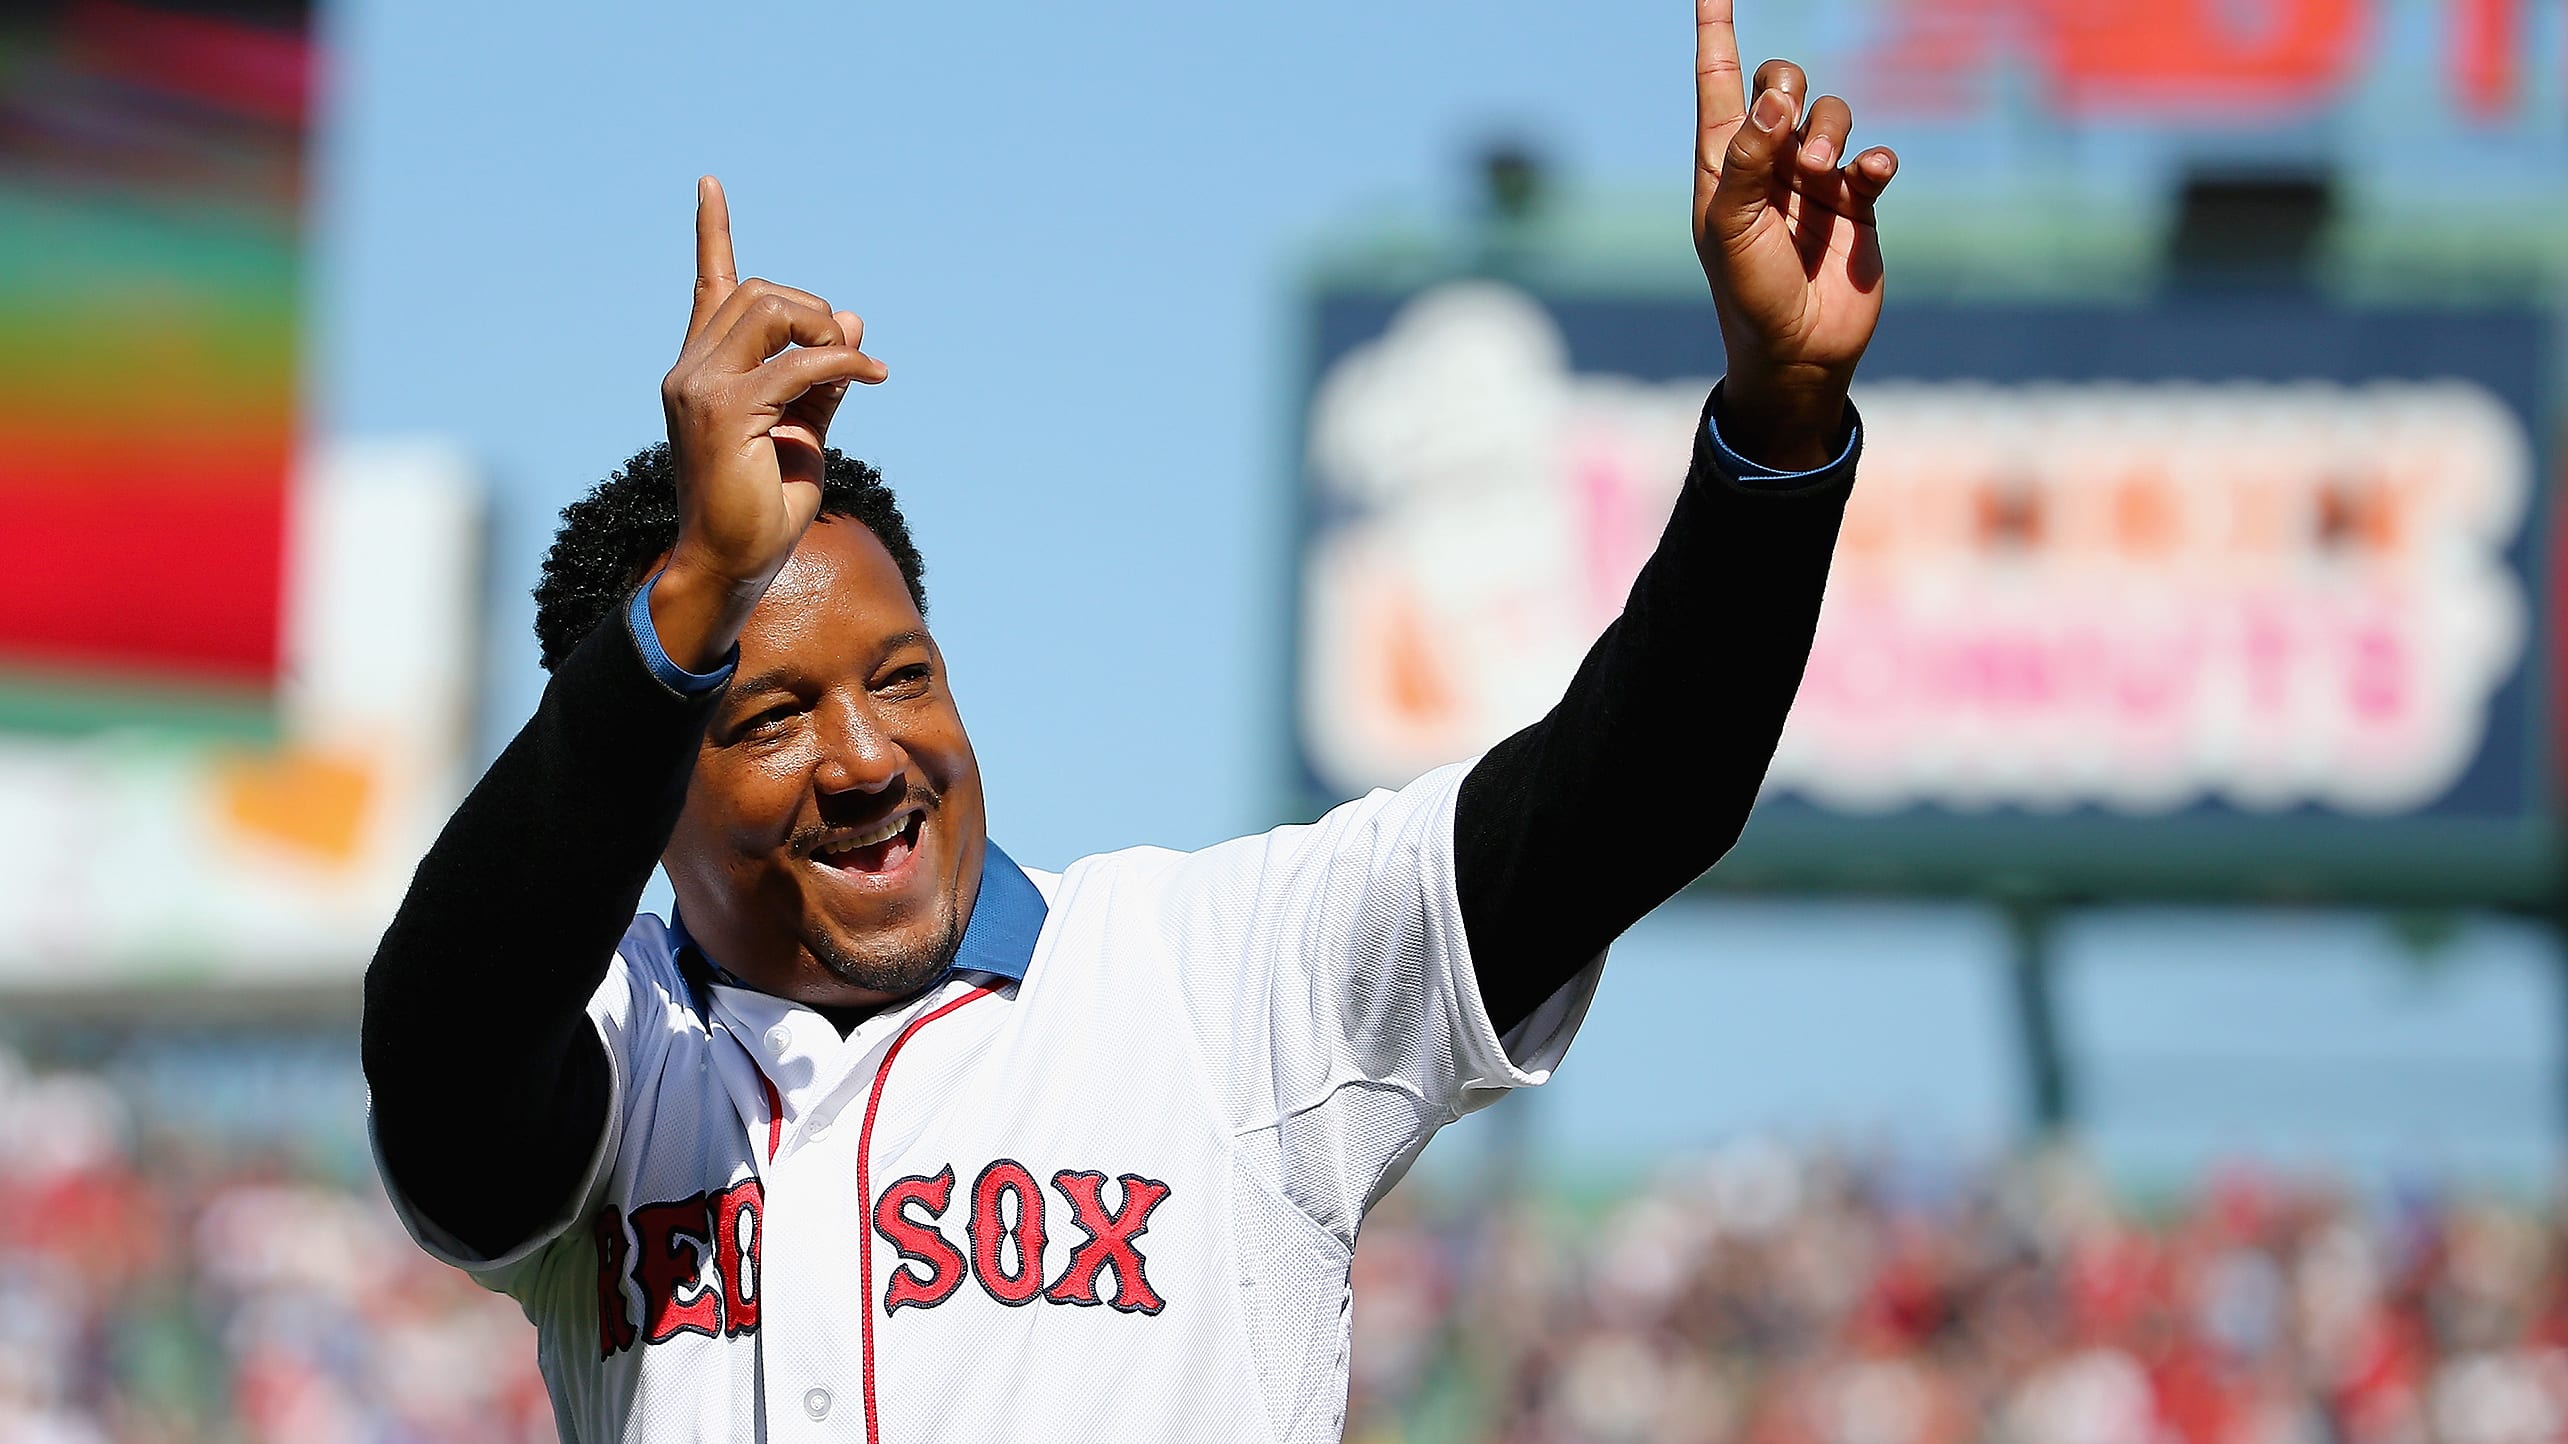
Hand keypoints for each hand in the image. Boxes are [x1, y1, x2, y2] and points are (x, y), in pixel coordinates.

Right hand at [651, 177, 887, 669]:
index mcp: (702, 371)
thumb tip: (851, 320)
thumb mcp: (801, 431)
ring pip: (771, 311)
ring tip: (856, 367)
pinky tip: (871, 377)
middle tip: (848, 353)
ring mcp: (700, 388)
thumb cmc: (761, 508)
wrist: (730, 566)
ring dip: (825, 330)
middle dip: (813, 308)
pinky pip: (799, 364)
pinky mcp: (725, 412)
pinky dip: (843, 363)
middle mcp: (691, 370)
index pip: (708, 287)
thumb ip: (821, 379)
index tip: (710, 185)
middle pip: (758, 292)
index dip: (711, 234)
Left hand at [1694, 0, 1897, 470]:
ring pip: (1832, 113)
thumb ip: (1747, 160)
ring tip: (1822, 171)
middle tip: (1790, 132)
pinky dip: (1875, 158)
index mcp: (1723, 163)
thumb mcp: (1732, 227)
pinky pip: (1873, 157)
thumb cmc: (1749, 294)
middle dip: (1788, 85)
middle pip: (1782, 82)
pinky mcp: (1858, 203)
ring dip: (1830, 129)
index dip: (1716, 32)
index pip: (1718, 81)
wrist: (1799, 353)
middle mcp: (1769, 163)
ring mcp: (1815, 180)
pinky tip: (1868, 176)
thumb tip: (1773, 101)